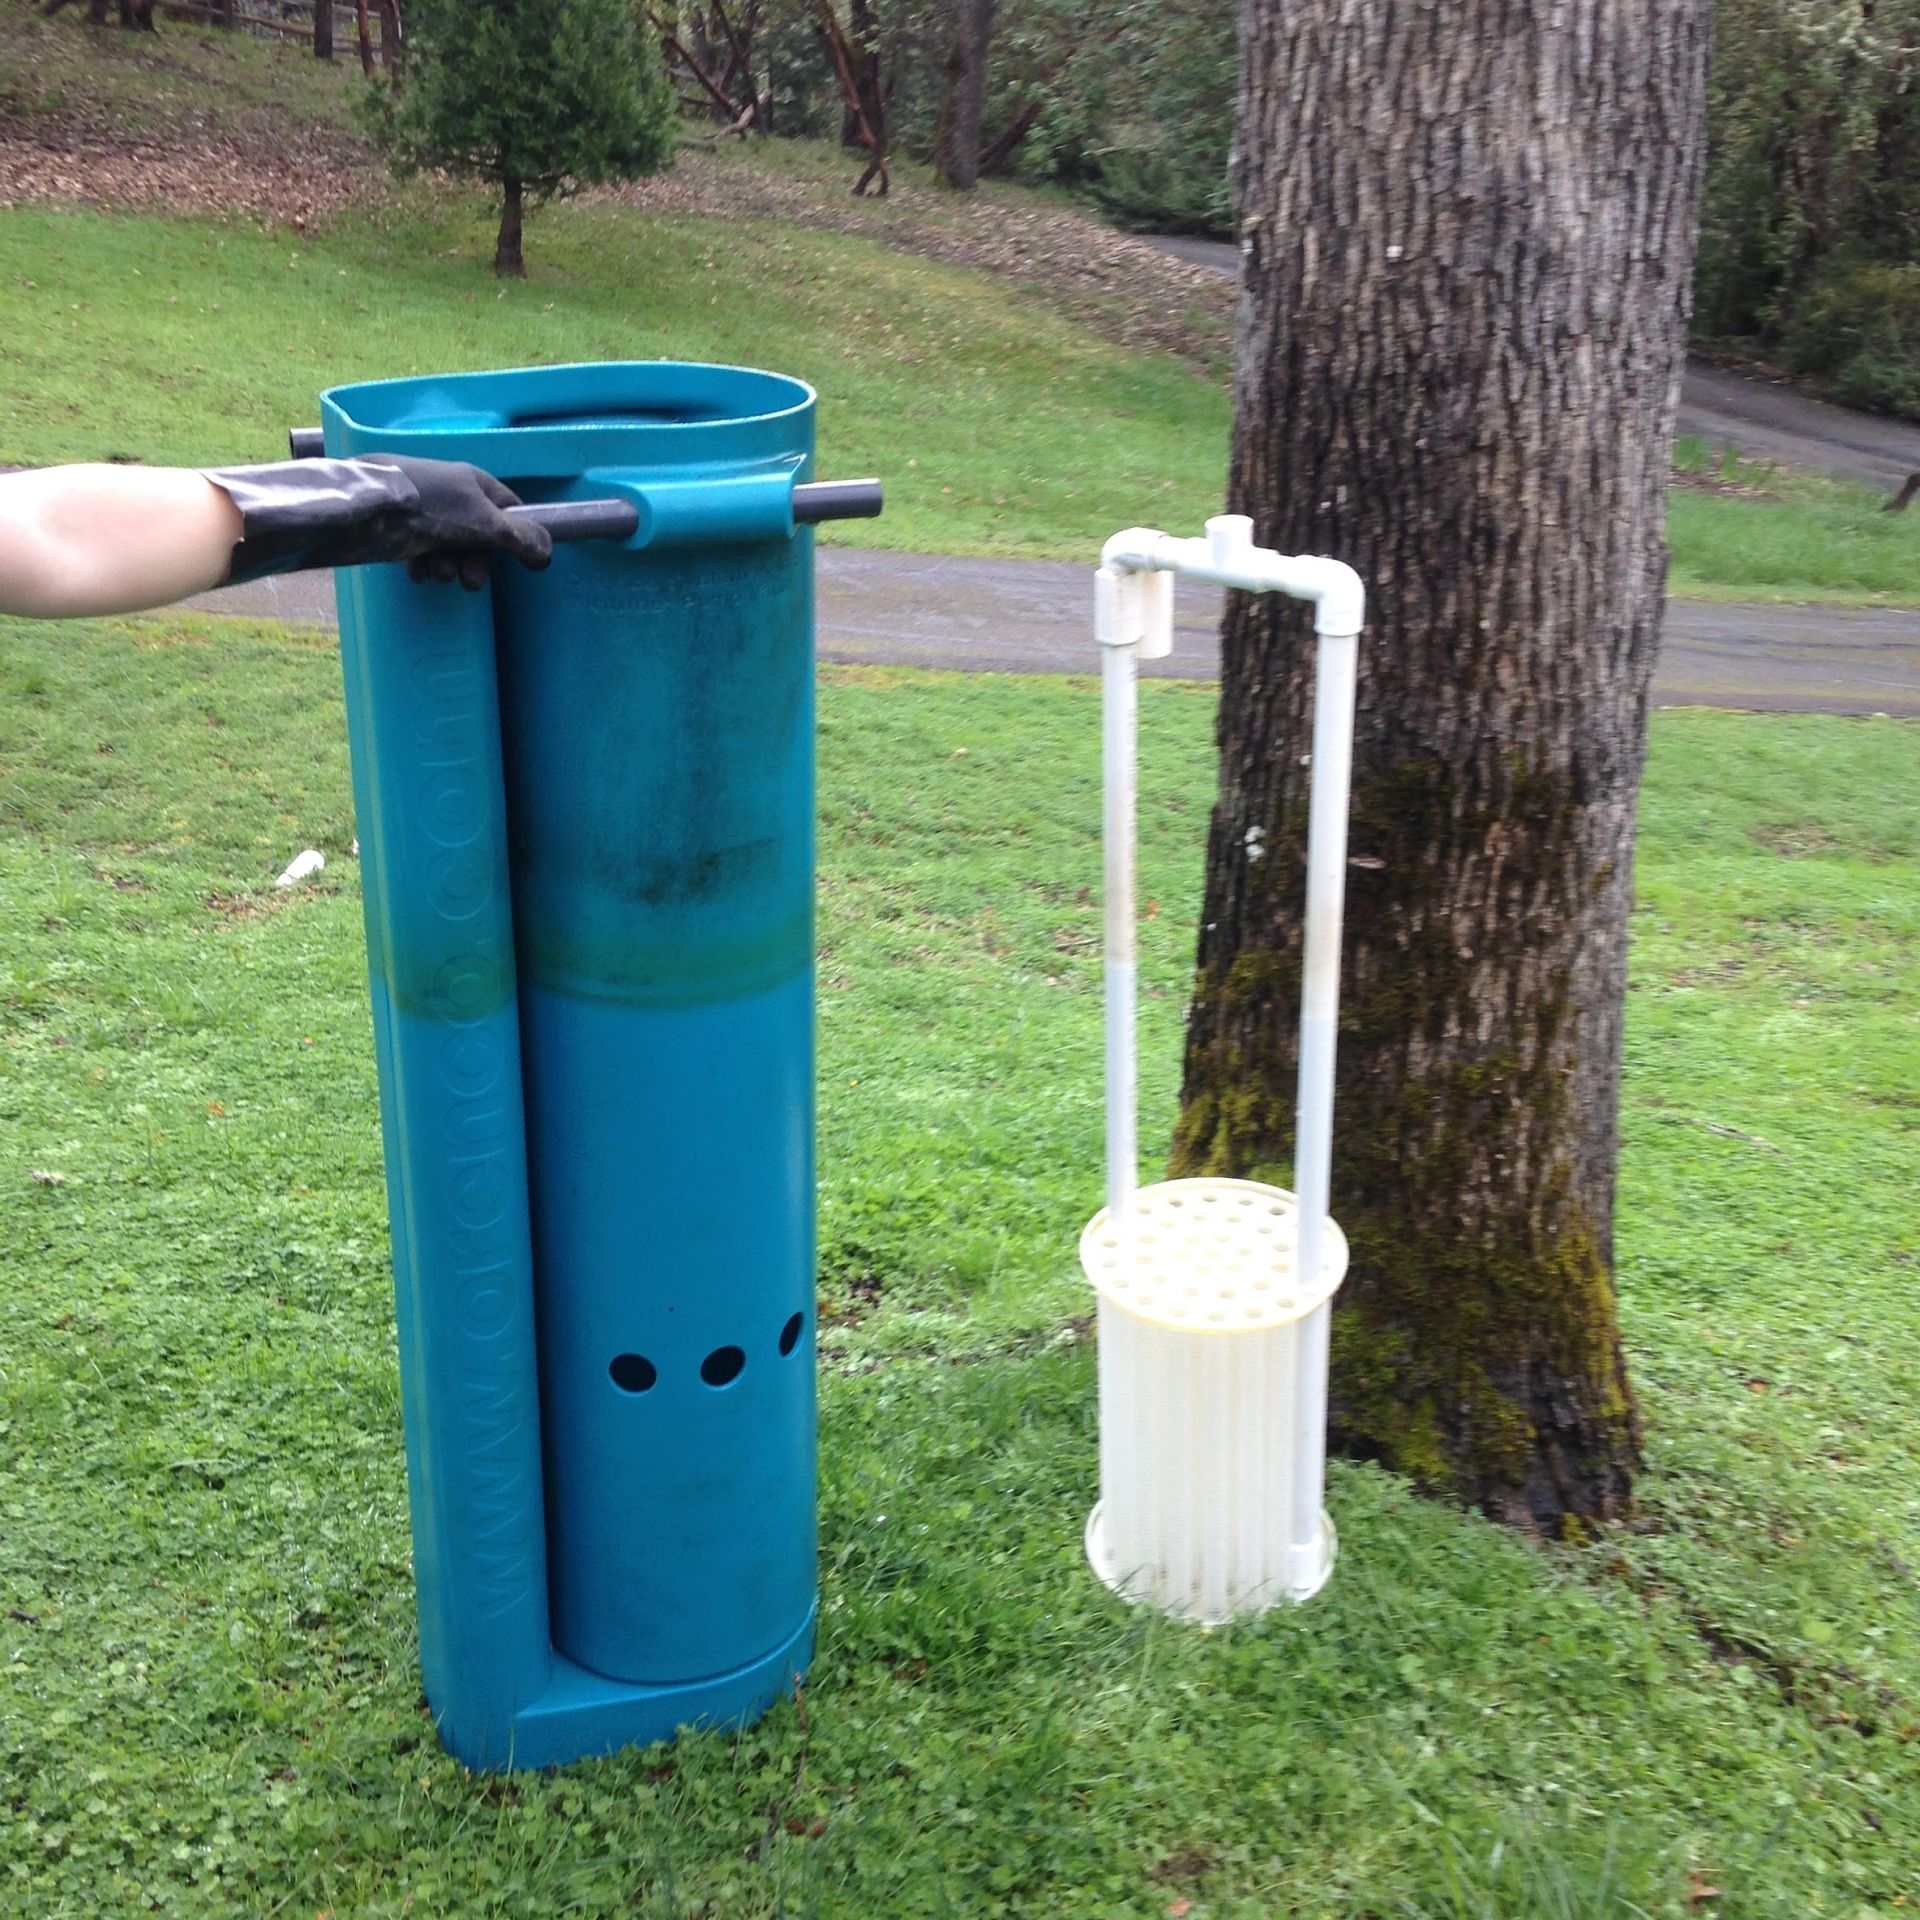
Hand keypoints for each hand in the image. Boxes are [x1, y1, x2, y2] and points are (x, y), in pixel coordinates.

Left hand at [372, 457, 553, 589]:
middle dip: (477, 563)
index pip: (510, 509)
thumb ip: (519, 538)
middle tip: (470, 581)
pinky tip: (418, 572)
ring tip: (438, 573)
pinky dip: (424, 568)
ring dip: (449, 568)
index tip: (523, 560)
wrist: (372, 507)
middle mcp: (454, 496)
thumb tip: (547, 552)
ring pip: (453, 549)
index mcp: (476, 484)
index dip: (519, 535)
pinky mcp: (404, 529)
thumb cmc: (434, 507)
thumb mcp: (486, 523)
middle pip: (482, 537)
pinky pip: (424, 554)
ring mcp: (428, 513)